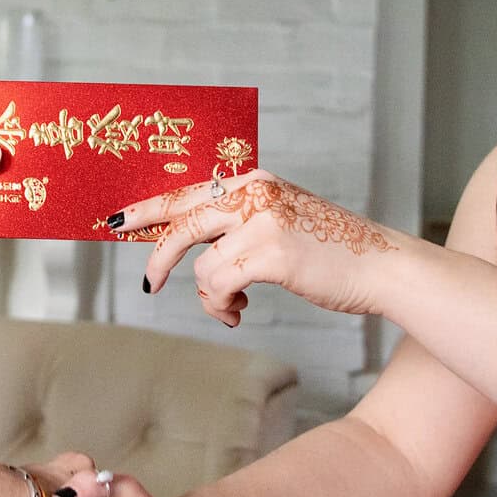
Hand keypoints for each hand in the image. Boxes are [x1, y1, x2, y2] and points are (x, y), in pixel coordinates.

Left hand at [113, 170, 403, 325]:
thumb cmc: (331, 252)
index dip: (149, 208)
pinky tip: (240, 314)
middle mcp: (255, 193)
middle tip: (149, 286)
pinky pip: (219, 285)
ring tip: (233, 308)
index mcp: (254, 182)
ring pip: (202, 266)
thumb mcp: (281, 222)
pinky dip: (222, 306)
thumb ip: (239, 224)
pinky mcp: (271, 253)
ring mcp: (263, 221)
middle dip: (158, 257)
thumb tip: (189, 244)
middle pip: (183, 222)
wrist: (381, 266)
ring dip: (212, 298)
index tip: (116, 221)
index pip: (188, 191)